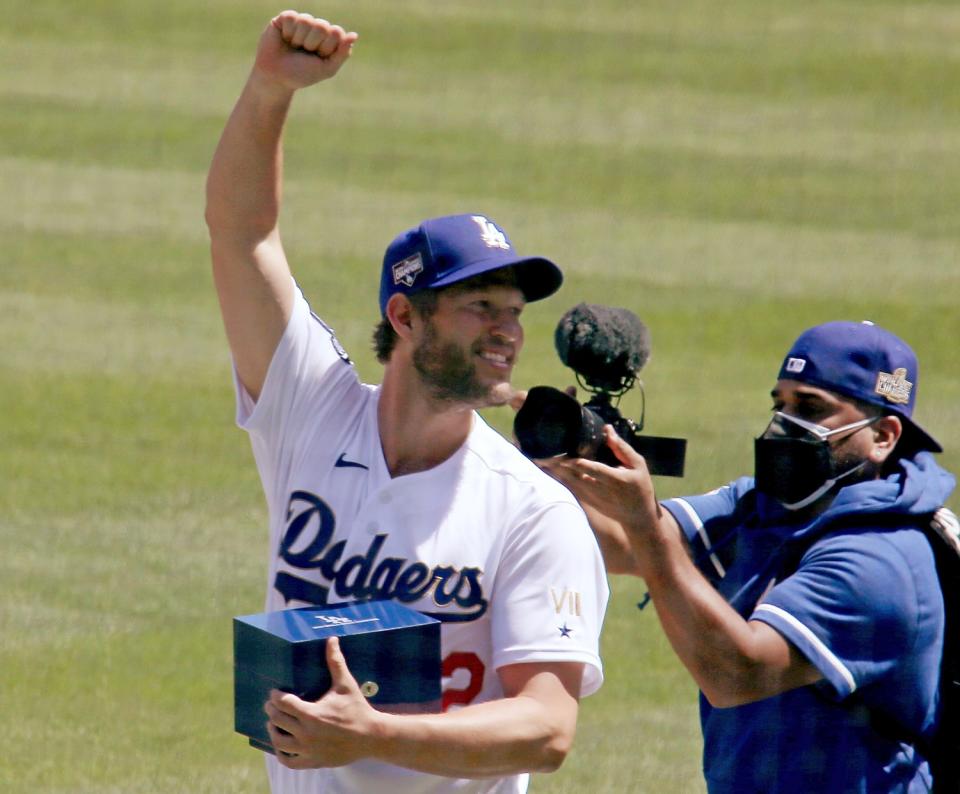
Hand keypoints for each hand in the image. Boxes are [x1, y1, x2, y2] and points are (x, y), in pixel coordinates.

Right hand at [253, 10, 357, 91]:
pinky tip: (285, 39)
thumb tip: (354, 35)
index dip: (327, 47)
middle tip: (305, 53)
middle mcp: (317, 27)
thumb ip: (342, 53)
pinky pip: (292, 17)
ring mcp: (301, 21)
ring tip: (294, 47)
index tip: (319, 57)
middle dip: (313, 44)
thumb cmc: (302, 74)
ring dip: (300, 39)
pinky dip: (288, 33)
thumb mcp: (327, 68)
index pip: (337, 32)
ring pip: (307, 20)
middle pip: (323, 25)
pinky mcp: (285, 18)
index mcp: (329, 39)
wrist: (277, 78)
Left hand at [265, 637, 379, 768]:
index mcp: (312, 714)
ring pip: (279, 742)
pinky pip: (288, 762)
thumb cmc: (357, 708)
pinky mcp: (312, 761)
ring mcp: (308, 750)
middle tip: (271, 704)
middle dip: (272, 710)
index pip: (283, 703)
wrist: (371, 736)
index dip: (275, 696)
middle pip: (277, 721)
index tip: (274, 692)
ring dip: (273, 730)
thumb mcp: (346, 685)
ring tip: (273, 723)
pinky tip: (282, 744)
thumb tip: (332, 639)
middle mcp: (307, 734)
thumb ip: (336, 662)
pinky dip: (281, 753)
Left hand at [538, 425, 662, 541]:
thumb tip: (607, 429)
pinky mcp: (587, 501)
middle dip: (558, 466)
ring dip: (554, 472)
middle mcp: (601, 490)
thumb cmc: (640, 487)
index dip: (579, 464)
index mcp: (616, 479)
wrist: (638, 517)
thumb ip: (621, 448)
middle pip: (575, 477)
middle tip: (541, 453)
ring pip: (569, 483)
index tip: (564, 456)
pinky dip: (558, 479)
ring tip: (538, 458)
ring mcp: (592, 498)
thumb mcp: (638, 465)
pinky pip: (569, 488)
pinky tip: (547, 470)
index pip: (595, 470)